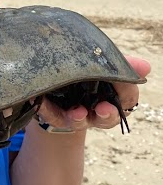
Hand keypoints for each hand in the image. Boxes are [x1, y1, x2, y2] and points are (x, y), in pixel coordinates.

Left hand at [36, 55, 150, 132]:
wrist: (58, 82)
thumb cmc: (87, 70)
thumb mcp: (103, 63)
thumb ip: (121, 64)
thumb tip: (145, 66)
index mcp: (113, 97)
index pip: (127, 98)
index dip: (127, 91)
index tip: (125, 84)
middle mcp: (96, 110)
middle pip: (107, 118)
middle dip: (107, 114)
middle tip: (104, 109)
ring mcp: (76, 115)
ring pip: (80, 121)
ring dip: (79, 118)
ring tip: (75, 112)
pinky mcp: (55, 115)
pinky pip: (51, 116)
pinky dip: (46, 110)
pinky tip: (39, 101)